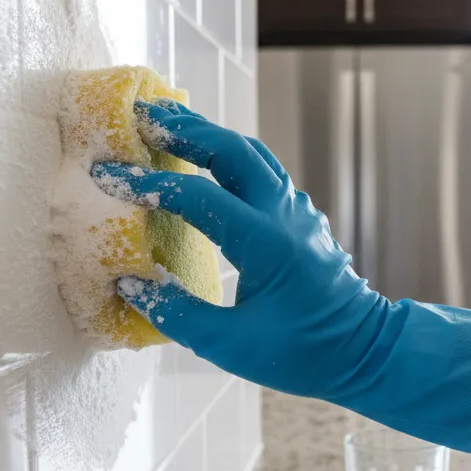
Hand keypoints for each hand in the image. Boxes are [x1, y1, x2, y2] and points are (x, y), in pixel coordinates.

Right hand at [92, 99, 470, 458]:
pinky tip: (204, 158)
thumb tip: (129, 284)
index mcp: (267, 244)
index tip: (106, 174)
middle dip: (184, 128)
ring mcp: (298, 211)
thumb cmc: (303, 354)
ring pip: (251, 154)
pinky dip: (228, 155)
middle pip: (232, 150)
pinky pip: (262, 170)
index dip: (147, 183)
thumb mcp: (231, 345)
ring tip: (165, 123)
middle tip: (140, 115)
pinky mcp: (300, 216)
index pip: (198, 197)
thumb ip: (176, 313)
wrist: (364, 350)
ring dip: (208, 134)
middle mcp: (286, 215)